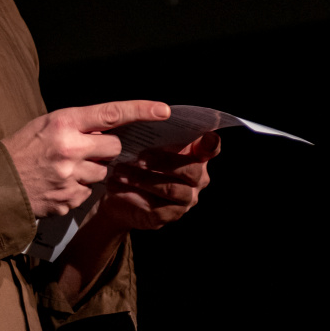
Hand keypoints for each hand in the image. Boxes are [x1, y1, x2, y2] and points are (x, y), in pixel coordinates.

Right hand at [2, 100, 171, 217]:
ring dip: (91, 171)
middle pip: (113, 149)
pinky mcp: (68, 199)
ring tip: (65, 170)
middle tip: (85, 150)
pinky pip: (88, 193)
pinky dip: (78, 189)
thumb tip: (109, 132)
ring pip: (103, 173)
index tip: (163, 110)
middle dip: (106, 150)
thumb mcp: (45, 125)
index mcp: (63, 123)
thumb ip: (78, 126)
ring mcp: (70, 176)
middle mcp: (69, 148)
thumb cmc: (20, 150)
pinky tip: (57, 185)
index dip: (141, 110)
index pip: (111, 113)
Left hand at [95, 131, 220, 232]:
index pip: (211, 148)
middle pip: (190, 170)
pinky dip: (134, 195)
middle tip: (140, 157)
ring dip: (143, 179)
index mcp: (196, 157)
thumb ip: (157, 134)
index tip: (206, 137)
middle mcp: (197, 180)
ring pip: (171, 189)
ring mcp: (185, 200)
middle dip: (164, 161)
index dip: (211, 143)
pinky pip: (154, 206)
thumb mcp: (146, 146)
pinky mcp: (168, 216)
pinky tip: (118, 187)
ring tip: (120, 171)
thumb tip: (153, 114)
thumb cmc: (138, 165)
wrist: (118, 196)